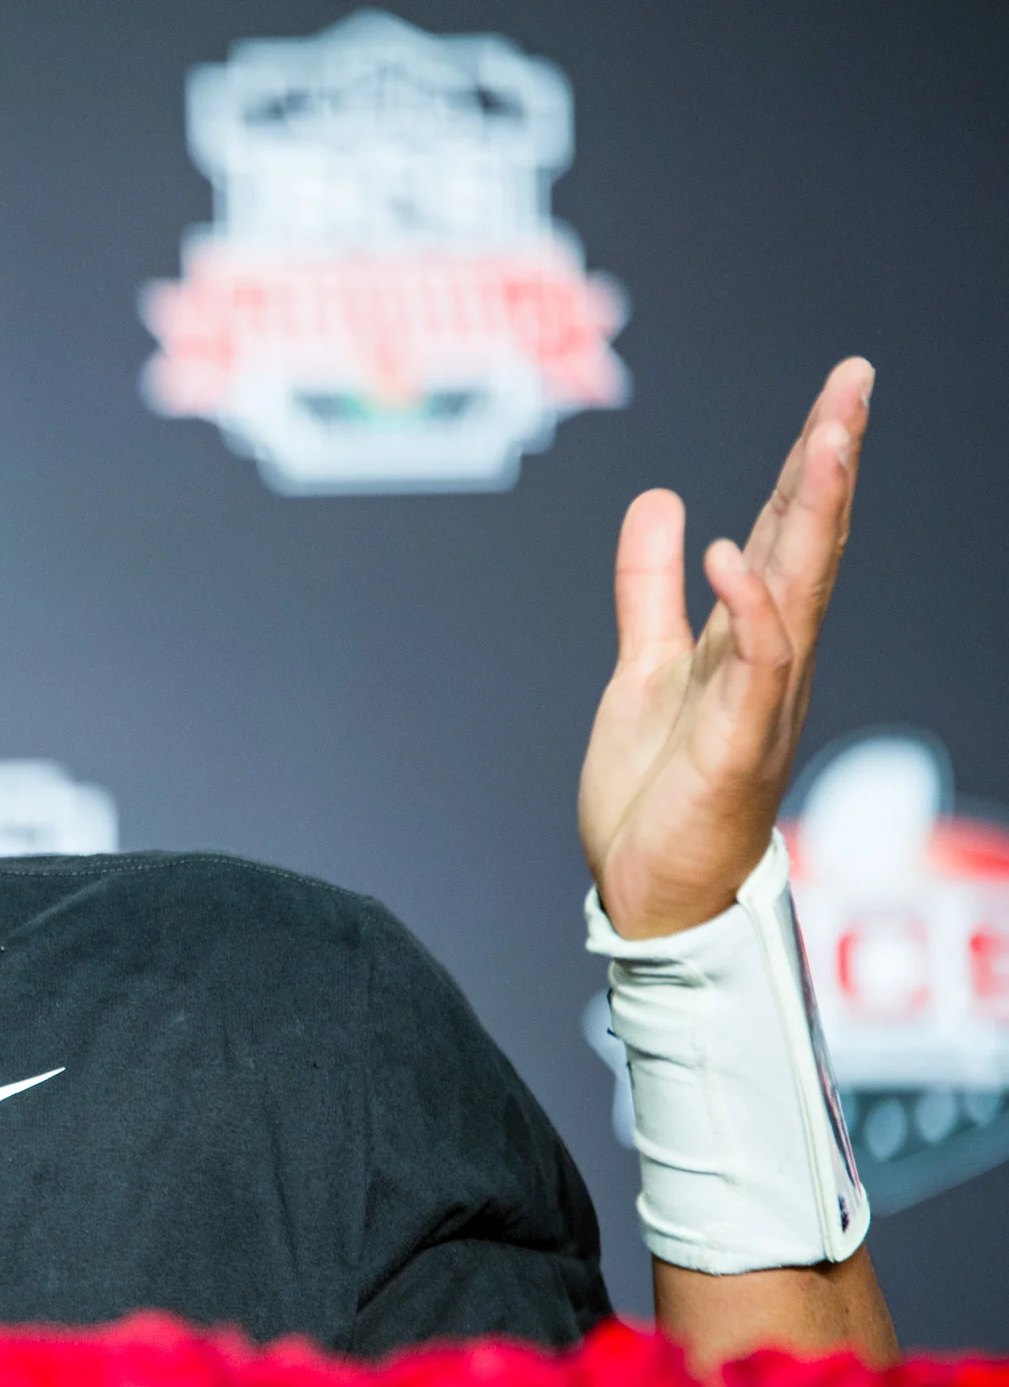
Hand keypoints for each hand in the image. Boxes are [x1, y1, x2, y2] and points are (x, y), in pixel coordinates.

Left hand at [579, 358, 872, 938]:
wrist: (648, 893)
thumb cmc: (658, 793)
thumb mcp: (642, 668)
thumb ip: (648, 590)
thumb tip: (664, 501)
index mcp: (747, 641)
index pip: (787, 534)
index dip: (810, 462)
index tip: (841, 390)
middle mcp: (770, 663)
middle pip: (807, 546)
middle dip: (830, 463)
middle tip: (855, 383)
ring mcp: (760, 703)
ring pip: (797, 591)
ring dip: (814, 516)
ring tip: (828, 437)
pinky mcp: (735, 747)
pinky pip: (753, 667)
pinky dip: (748, 608)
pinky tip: (735, 551)